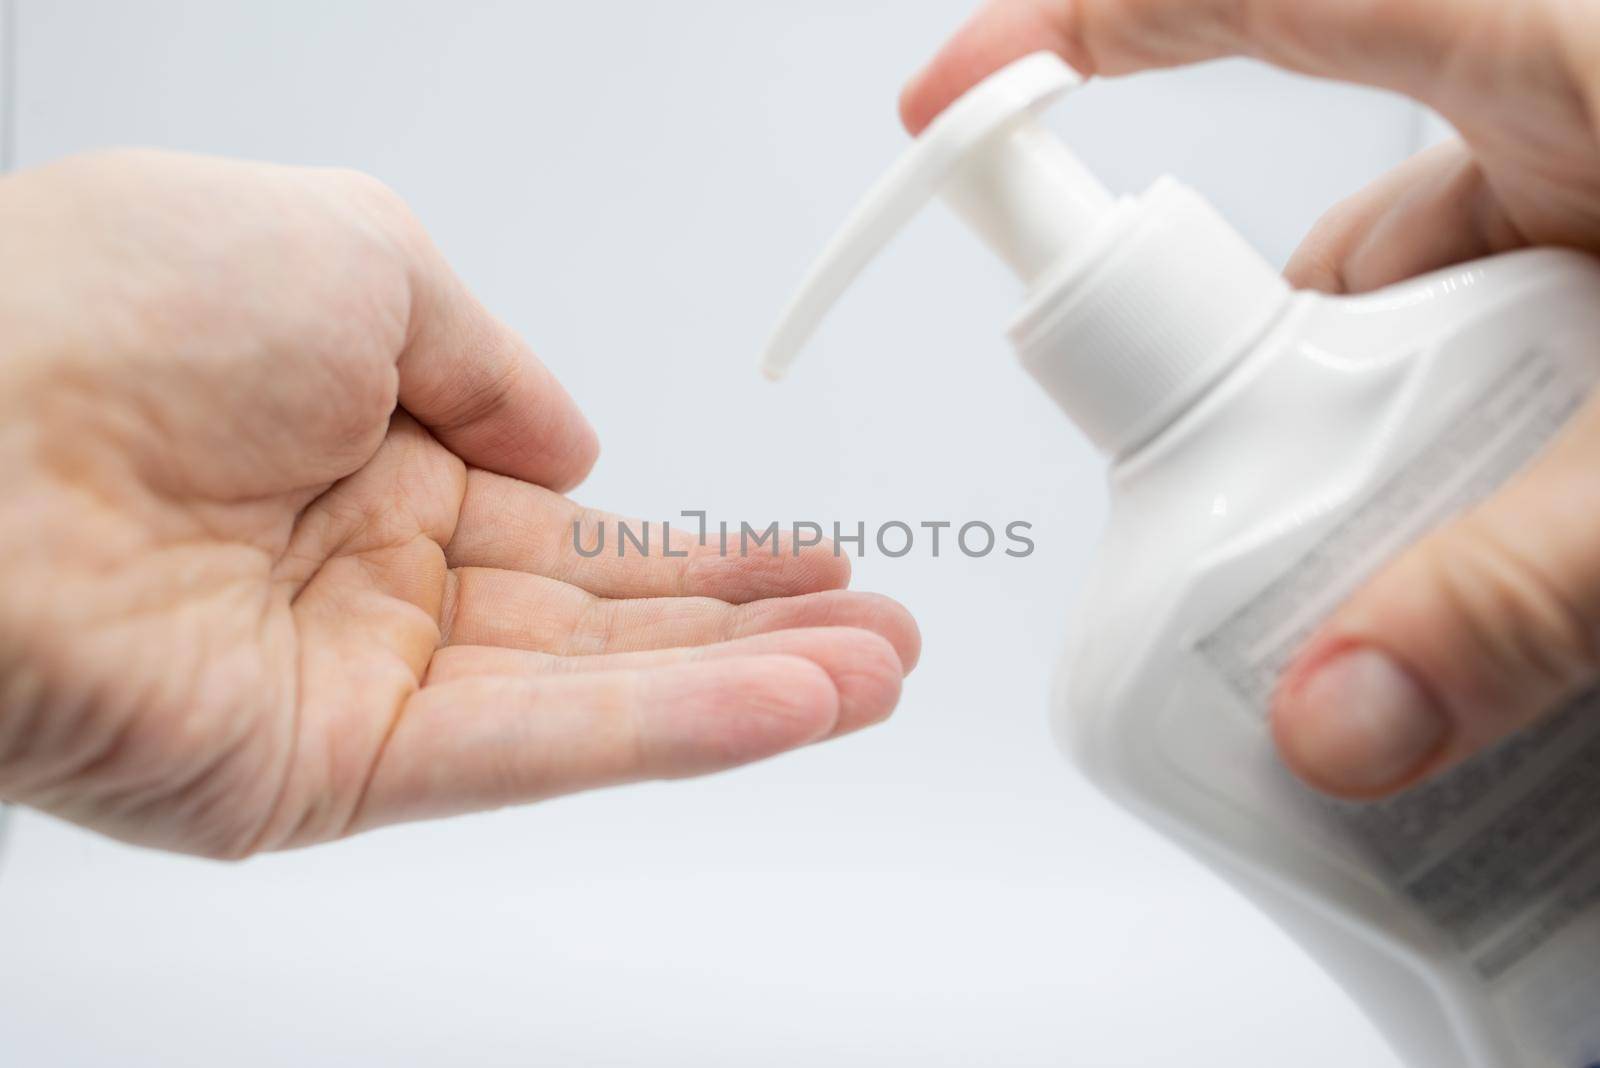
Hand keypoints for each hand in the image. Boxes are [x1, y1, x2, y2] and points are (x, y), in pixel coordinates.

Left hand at [0, 150, 917, 856]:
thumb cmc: (110, 315)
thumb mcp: (359, 254)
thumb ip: (490, 359)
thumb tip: (570, 453)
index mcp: (370, 446)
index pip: (576, 524)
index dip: (701, 545)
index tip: (805, 556)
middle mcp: (371, 572)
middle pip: (607, 621)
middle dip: (756, 628)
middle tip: (879, 635)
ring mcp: (357, 676)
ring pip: (592, 694)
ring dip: (748, 687)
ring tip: (873, 677)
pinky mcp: (332, 769)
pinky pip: (533, 748)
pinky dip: (671, 730)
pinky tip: (787, 709)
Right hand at [905, 0, 1599, 797]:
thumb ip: (1514, 589)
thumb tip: (1330, 726)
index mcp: (1552, 65)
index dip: (1066, 33)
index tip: (939, 110)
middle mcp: (1557, 117)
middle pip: (1309, 257)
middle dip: (1262, 409)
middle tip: (1274, 555)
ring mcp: (1594, 205)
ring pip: (1398, 327)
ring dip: (1376, 456)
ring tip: (1447, 605)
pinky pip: (1480, 350)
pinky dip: (1461, 450)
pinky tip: (1516, 570)